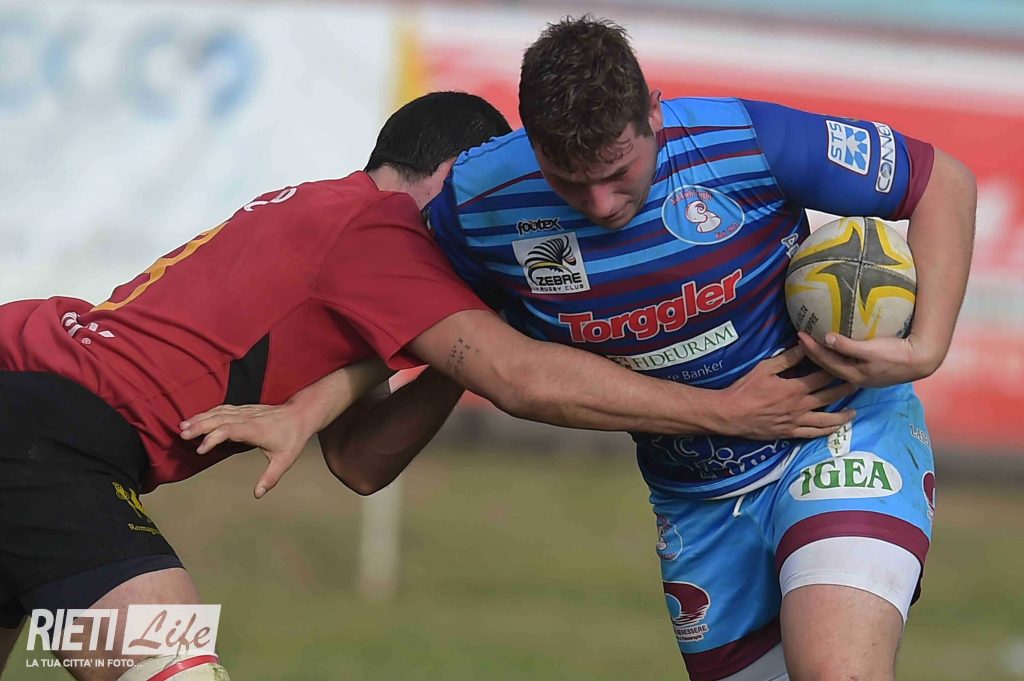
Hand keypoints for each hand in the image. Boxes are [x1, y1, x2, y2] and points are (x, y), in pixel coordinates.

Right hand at [179, 403, 313, 498]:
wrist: (301, 414)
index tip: (201, 449)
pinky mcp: (245, 409)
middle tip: (182, 435)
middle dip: (199, 426)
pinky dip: (208, 413)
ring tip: (182, 427)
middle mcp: (248, 418)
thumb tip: (258, 494)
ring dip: (200, 418)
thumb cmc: (293, 437)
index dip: (214, 438)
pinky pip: (223, 409)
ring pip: (219, 412)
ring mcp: (245, 412)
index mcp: (255, 429)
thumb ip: (270, 478)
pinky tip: (197, 418)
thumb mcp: (285, 460)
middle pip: (219, 418)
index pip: (229, 430)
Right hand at [719, 346, 855, 439]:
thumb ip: (787, 359)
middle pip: (829, 398)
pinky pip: (813, 434)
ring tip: (853, 412)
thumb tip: (805, 345)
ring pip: (826, 420)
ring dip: (841, 416)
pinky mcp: (790, 433)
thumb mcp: (765, 368)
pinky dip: (826, 432)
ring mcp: (797, 422)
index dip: (835, 370)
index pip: (822, 377)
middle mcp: (800, 406)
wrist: (731, 414)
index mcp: (795, 388)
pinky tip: (834, 429)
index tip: (846, 364)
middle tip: (860, 385)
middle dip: (845, 390)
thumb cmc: (745, 389)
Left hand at [798, 332, 938, 387]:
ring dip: (822, 355)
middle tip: (800, 338)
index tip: (799, 334)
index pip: (824, 360)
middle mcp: (854, 377)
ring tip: (811, 343)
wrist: (921, 360)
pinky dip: (835, 355)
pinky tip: (834, 348)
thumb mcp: (870, 350)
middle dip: (812, 353)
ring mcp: (862, 375)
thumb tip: (826, 338)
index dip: (810, 348)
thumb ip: (847, 345)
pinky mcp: (869, 370)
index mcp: (852, 374)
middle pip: (826, 365)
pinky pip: (845, 362)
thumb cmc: (897, 354)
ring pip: (835, 365)